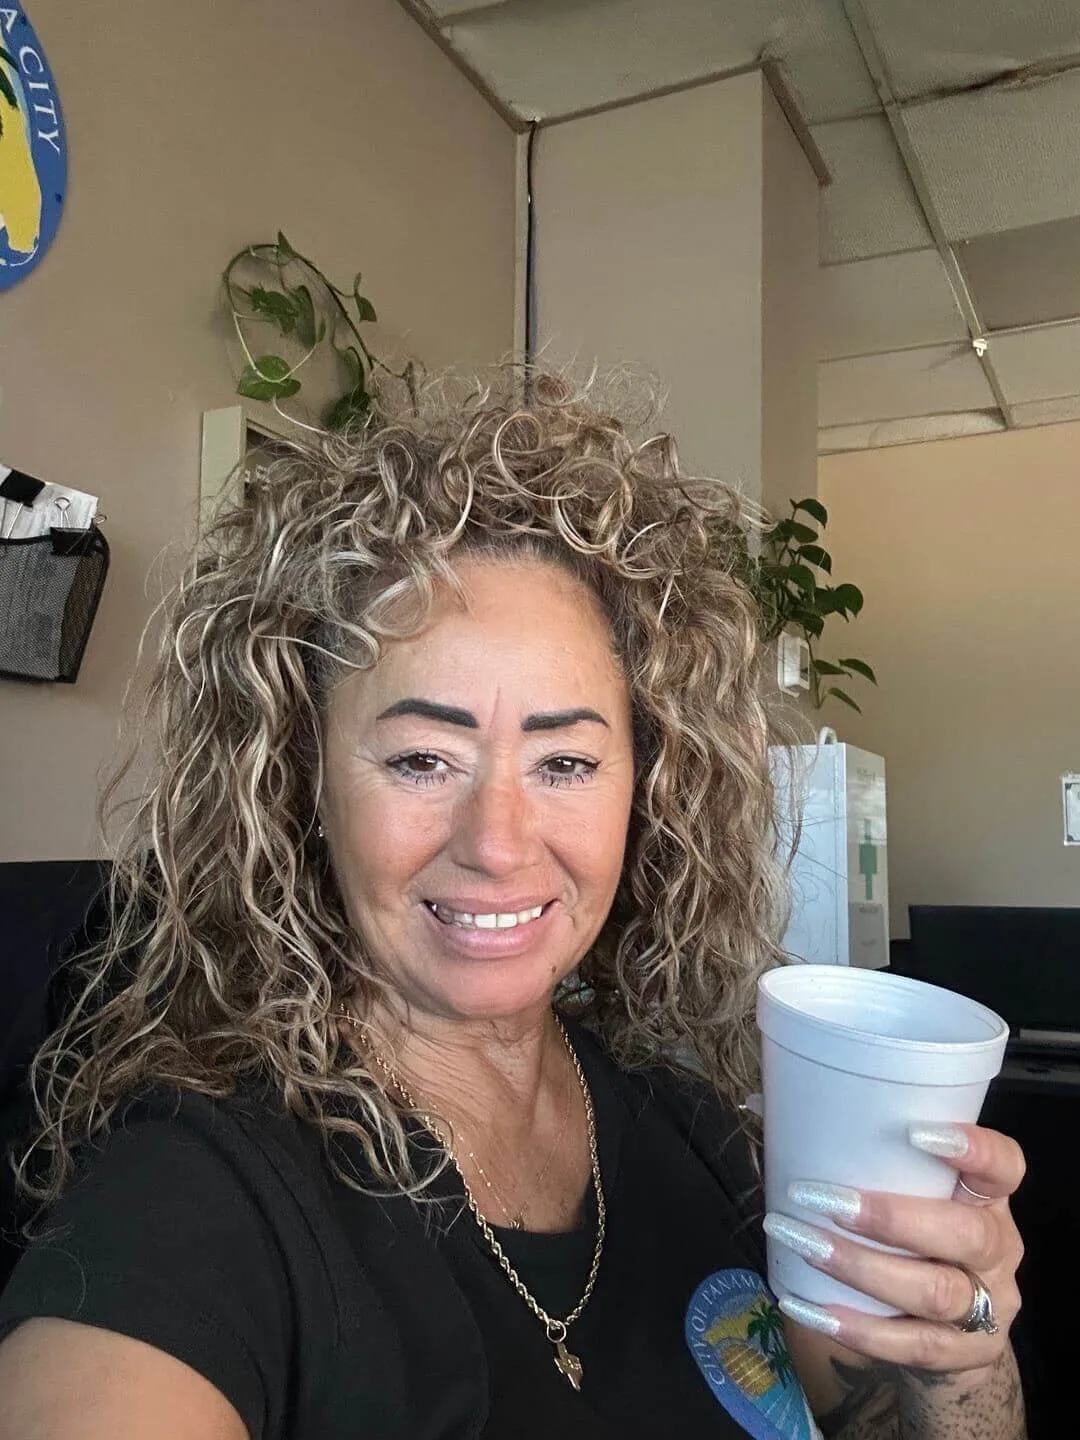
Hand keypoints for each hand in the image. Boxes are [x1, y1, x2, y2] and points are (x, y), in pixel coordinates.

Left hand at [766, 1123, 1024, 1373]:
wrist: (957, 1343)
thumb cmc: (917, 1244)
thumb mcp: (912, 1199)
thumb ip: (860, 1158)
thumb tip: (762, 1105)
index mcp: (987, 1200)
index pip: (1005, 1167)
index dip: (973, 1148)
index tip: (916, 1131)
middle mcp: (996, 1251)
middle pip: (965, 1234)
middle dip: (891, 1217)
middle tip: (823, 1197)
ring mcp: (986, 1310)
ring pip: (934, 1291)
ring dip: (860, 1266)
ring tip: (803, 1243)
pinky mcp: (960, 1356)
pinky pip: (908, 1345)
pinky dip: (854, 1326)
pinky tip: (806, 1306)